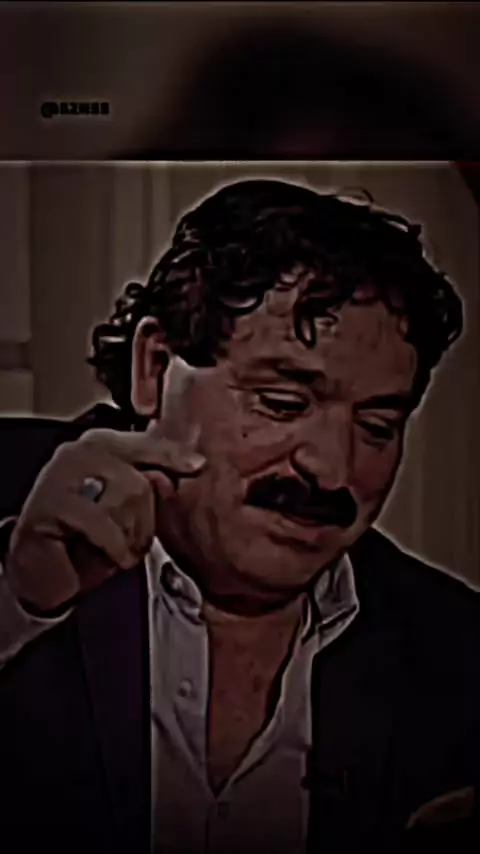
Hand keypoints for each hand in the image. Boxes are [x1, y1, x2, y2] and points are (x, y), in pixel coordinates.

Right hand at [4, 428, 205, 613]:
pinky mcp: (49, 504)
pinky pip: (100, 522)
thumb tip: (187, 470)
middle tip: (132, 542)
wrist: (40, 572)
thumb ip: (149, 485)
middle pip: (140, 479)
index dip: (172, 455)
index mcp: (99, 446)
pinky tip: (108, 556)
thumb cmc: (85, 540)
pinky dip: (112, 546)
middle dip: (145, 521)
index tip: (197, 466)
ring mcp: (60, 475)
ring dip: (129, 536)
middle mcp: (78, 452)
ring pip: (124, 496)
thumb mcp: (125, 509)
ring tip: (116, 549)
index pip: (144, 443)